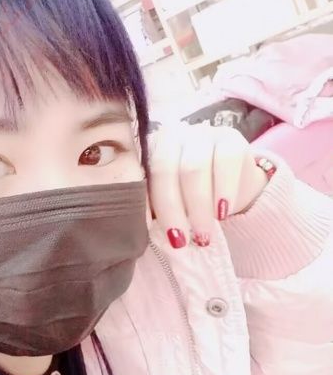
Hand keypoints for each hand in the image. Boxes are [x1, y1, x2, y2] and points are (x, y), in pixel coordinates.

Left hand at [147, 122, 270, 248]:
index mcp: (149, 150)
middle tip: (181, 240)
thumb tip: (145, 232)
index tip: (155, 233)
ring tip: (203, 234)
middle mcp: (173, 136)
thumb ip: (155, 210)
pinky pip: (227, 160)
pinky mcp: (231, 138)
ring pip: (195, 167)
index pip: (143, 176)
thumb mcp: (170, 203)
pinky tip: (222, 212)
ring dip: (198, 206)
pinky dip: (224, 190)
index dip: (149, 205)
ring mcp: (202, 134)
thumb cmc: (189, 198)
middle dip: (173, 209)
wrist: (231, 189)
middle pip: (166, 169)